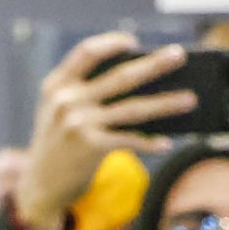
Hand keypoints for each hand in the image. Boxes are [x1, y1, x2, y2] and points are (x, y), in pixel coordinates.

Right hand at [12, 31, 190, 229]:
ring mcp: (79, 123)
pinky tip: (166, 143)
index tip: (133, 42)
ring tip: (189, 99)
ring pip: (133, 108)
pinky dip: (149, 142)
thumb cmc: (57, 146)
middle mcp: (67, 100)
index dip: (111, 43)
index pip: (87, 52)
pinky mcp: (91, 147)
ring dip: (165, 104)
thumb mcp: (57, 113)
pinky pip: (130, 140)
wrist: (39, 187)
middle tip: (179, 55)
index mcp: (57, 85)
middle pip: (120, 76)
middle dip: (153, 64)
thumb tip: (140, 82)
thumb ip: (83, 93)